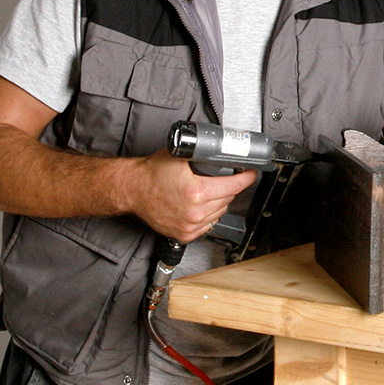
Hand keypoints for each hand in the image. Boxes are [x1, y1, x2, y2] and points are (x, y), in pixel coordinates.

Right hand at [127, 150, 257, 242]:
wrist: (132, 189)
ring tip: (207, 192)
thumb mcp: (181, 157)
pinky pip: (208, 225)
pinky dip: (208, 216)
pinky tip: (200, 206)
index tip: (250, 173)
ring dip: (219, 202)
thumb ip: (203, 153)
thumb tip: (223, 149)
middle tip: (222, 178)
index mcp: (196, 192)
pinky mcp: (184, 234)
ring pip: (220, 212)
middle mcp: (194, 212)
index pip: (233, 186)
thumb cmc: (152, 173)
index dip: (246, 178)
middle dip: (229, 187)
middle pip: (228, 198)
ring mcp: (190, 225)